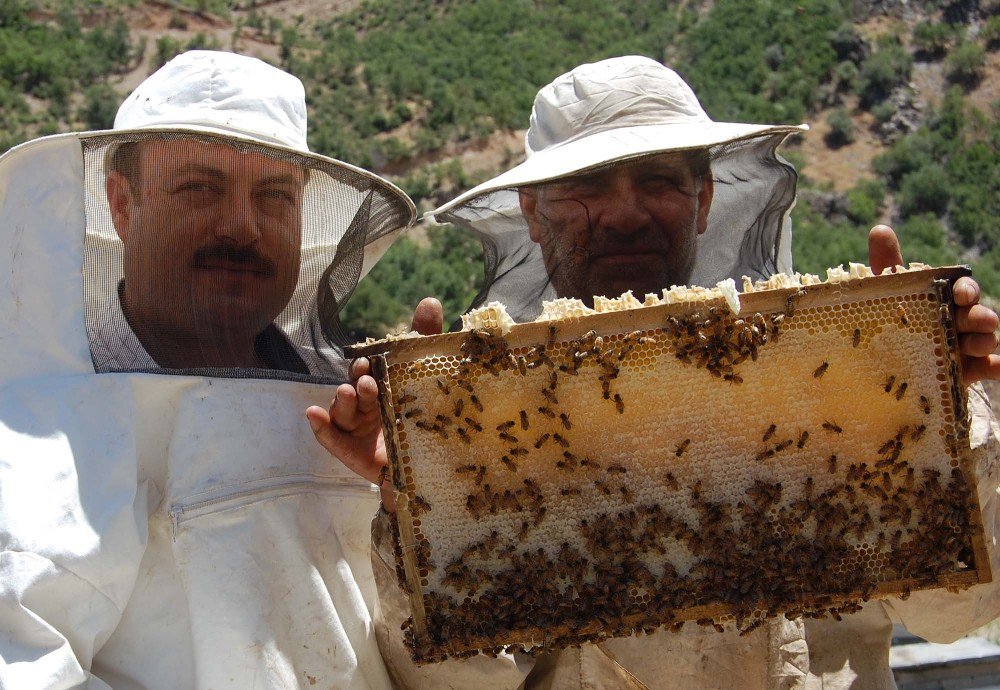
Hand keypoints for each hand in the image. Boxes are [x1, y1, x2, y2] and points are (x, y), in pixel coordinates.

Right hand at [307, 298, 443, 512]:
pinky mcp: (356, 457)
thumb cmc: (429, 421)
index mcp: (383, 390)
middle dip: (358, 383)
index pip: (370, 372)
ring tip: (349, 392)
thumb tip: (429, 300)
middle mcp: (368, 409)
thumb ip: (427, 341)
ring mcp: (359, 433)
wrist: (442, 471)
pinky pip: (334, 443)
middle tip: (366, 379)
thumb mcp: (430, 378)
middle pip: (355, 393)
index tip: (369, 359)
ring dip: (342, 402)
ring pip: (344, 415)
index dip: (366, 365)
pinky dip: (322, 429)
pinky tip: (313, 415)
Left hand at [869, 225, 999, 385]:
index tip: (960, 293)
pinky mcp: (966, 372)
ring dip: (985, 341)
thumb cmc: (891, 319)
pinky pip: (989, 368)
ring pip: (984, 341)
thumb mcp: (886, 294)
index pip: (962, 290)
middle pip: (975, 316)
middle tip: (979, 319)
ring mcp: (964, 347)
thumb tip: (880, 229)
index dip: (965, 290)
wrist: (880, 364)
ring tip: (978, 344)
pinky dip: (998, 367)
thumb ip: (887, 264)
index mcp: (945, 300)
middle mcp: (958, 321)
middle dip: (979, 316)